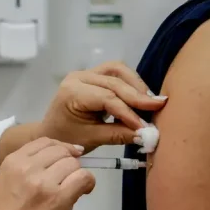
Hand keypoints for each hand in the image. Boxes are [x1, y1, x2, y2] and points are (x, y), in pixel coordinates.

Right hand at [0, 138, 94, 209]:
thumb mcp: (8, 182)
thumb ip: (29, 168)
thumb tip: (61, 160)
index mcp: (13, 162)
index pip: (44, 141)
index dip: (60, 147)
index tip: (68, 155)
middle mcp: (27, 167)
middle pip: (61, 151)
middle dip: (69, 162)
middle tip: (68, 178)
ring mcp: (44, 182)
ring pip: (73, 164)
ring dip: (76, 175)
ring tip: (72, 189)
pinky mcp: (59, 197)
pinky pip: (83, 178)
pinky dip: (87, 183)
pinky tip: (84, 191)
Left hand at [40, 61, 167, 152]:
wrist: (51, 133)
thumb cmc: (67, 138)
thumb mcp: (92, 139)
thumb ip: (118, 135)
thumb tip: (146, 135)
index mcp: (72, 92)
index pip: (107, 98)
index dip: (129, 112)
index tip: (145, 126)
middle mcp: (78, 77)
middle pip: (115, 80)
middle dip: (137, 95)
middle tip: (158, 107)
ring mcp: (85, 73)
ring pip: (118, 70)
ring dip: (136, 85)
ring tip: (150, 103)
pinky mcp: (93, 75)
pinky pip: (115, 73)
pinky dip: (130, 84)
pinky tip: (140, 99)